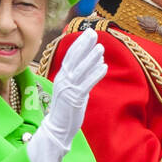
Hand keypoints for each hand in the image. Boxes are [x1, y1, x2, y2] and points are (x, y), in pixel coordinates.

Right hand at [27, 28, 106, 161]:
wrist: (58, 129)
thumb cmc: (66, 110)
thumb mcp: (70, 89)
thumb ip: (77, 77)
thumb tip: (89, 64)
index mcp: (61, 77)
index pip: (70, 56)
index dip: (79, 44)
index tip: (87, 33)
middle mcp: (63, 80)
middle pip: (74, 58)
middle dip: (84, 45)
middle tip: (93, 33)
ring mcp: (68, 89)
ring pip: (80, 69)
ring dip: (91, 58)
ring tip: (100, 48)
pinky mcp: (75, 98)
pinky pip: (87, 83)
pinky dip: (95, 74)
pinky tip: (103, 67)